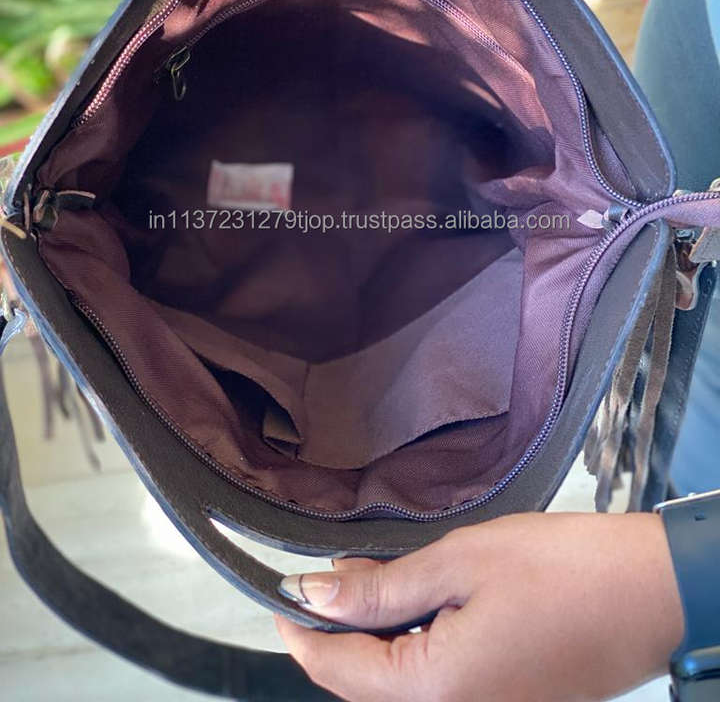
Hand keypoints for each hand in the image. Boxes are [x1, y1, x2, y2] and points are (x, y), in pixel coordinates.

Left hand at [275, 512, 684, 701]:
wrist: (649, 593)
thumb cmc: (562, 570)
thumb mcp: (461, 563)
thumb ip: (382, 588)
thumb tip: (316, 594)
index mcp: (435, 689)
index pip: (339, 671)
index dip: (302, 632)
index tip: (277, 598)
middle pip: (366, 686)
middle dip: (337, 636)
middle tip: (324, 580)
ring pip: (399, 687)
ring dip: (376, 640)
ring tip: (368, 583)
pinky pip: (437, 685)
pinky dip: (414, 647)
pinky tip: (417, 603)